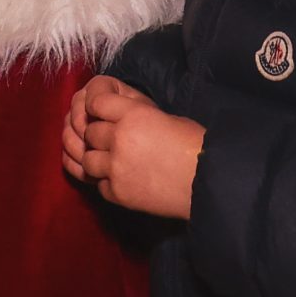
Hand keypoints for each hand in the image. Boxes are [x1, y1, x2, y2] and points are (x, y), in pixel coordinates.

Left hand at [64, 75, 203, 218]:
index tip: (99, 108)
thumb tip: (115, 115)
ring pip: (87, 160)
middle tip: (111, 137)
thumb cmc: (194, 145)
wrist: (209, 182)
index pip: (95, 102)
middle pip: (89, 132)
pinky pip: (98, 185)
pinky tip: (118, 178)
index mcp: (133, 115)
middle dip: (97, 133)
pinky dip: (104, 180)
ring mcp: (116, 169)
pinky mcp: (119, 194)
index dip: (94, 103)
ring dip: (96, 158)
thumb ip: (134, 114)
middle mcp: (119, 139)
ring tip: (112, 159)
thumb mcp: (164, 116)